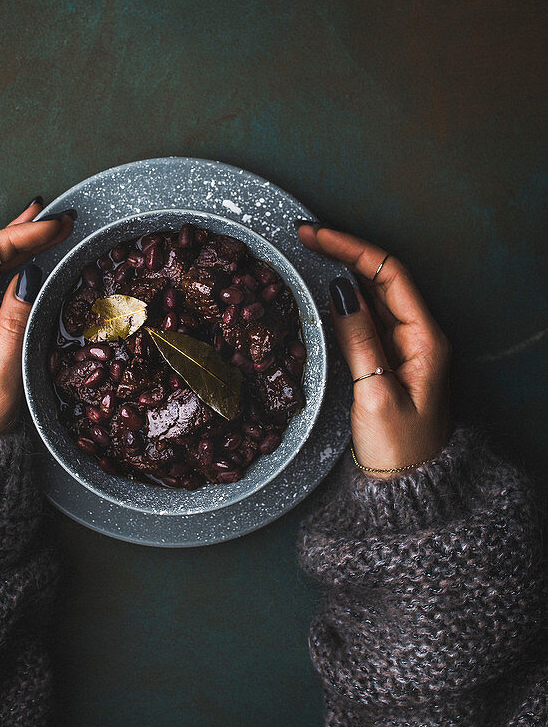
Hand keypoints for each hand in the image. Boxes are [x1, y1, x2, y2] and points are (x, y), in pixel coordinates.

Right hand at [298, 223, 451, 474]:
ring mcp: (401, 349)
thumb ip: (359, 340)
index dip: (350, 248)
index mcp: (425, 338)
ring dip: (339, 273)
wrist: (410, 491)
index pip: (389, 273)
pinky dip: (339, 301)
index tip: (313, 236)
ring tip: (304, 255)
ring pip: (369, 296)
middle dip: (341, 252)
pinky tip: (318, 294)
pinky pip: (362, 320)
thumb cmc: (400, 451)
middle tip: (301, 237)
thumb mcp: (375, 394)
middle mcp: (417, 336)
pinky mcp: (385, 363)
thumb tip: (338, 290)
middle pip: (380, 278)